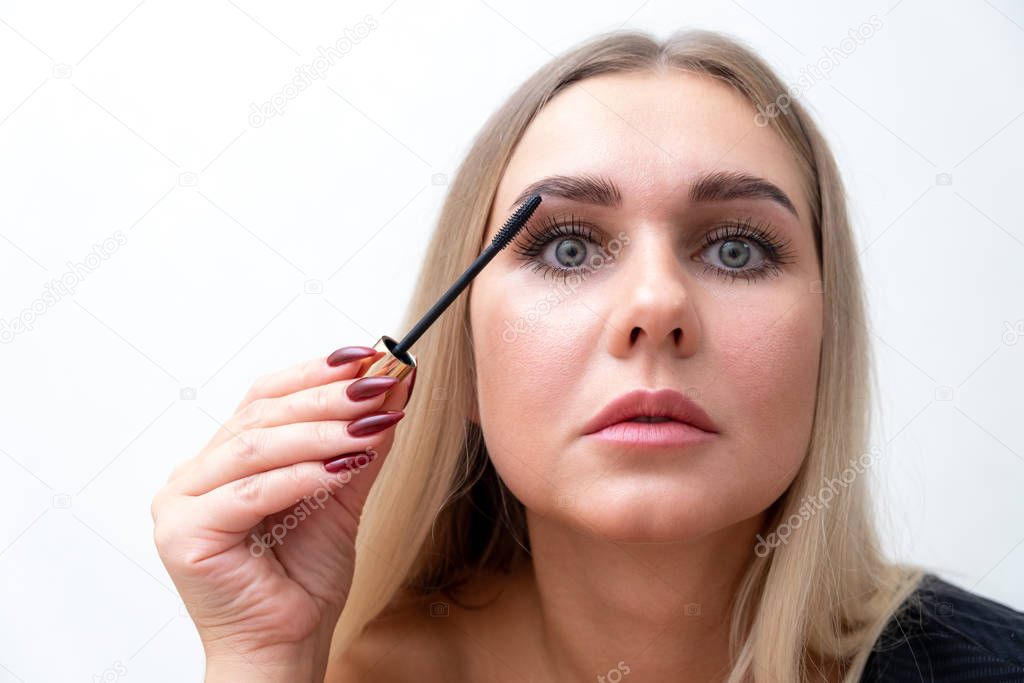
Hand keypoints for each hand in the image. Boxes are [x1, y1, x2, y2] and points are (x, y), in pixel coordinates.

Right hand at [151, 346, 414, 680]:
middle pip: (261, 415)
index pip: (265, 397)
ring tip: (370, 425)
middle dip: (327, 397)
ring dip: (320, 432)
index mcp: (223, 460)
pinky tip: (342, 467)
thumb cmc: (303, 581)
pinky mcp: (185, 534)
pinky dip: (301, 476)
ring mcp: (181, 503)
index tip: (368, 355)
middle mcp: (195, 474)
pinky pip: (251, 492)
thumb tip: (391, 392)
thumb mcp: (341, 498)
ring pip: (255, 446)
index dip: (315, 372)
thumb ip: (358, 447)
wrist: (286, 649)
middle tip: (378, 385)